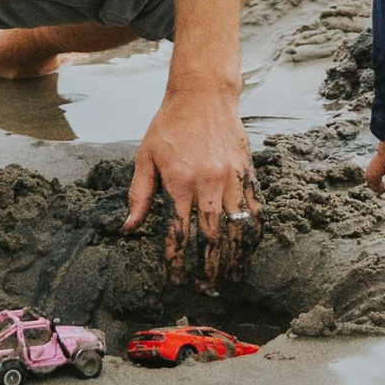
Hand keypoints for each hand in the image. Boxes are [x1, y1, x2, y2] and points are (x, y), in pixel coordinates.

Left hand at [128, 75, 257, 273]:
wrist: (203, 94)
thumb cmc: (169, 125)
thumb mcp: (145, 156)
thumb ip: (139, 194)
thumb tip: (128, 228)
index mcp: (178, 180)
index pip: (177, 232)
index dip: (176, 261)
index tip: (175, 280)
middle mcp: (208, 182)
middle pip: (211, 238)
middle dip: (208, 269)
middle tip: (205, 290)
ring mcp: (232, 178)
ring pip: (238, 229)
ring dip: (234, 260)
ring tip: (230, 280)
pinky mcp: (248, 173)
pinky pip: (256, 210)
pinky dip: (253, 235)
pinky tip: (249, 251)